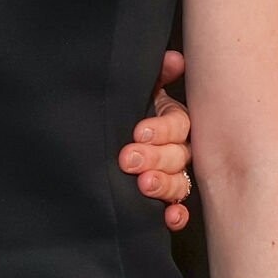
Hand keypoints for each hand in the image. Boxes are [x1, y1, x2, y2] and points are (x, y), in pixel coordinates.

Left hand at [118, 48, 194, 231]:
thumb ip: (155, 75)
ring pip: (180, 183)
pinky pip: (178, 210)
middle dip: (155, 158)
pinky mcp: (164, 200)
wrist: (97, 140)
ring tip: (144, 185)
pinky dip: (175, 215)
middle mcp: (178, 150)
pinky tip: (169, 217)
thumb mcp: (136, 91)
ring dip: (165, 185)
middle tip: (128, 159)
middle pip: (178, 155)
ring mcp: (172, 176)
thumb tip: (174, 59)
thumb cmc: (124, 112)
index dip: (162, 129)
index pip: (178, 125)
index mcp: (173, 122)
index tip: (138, 132)